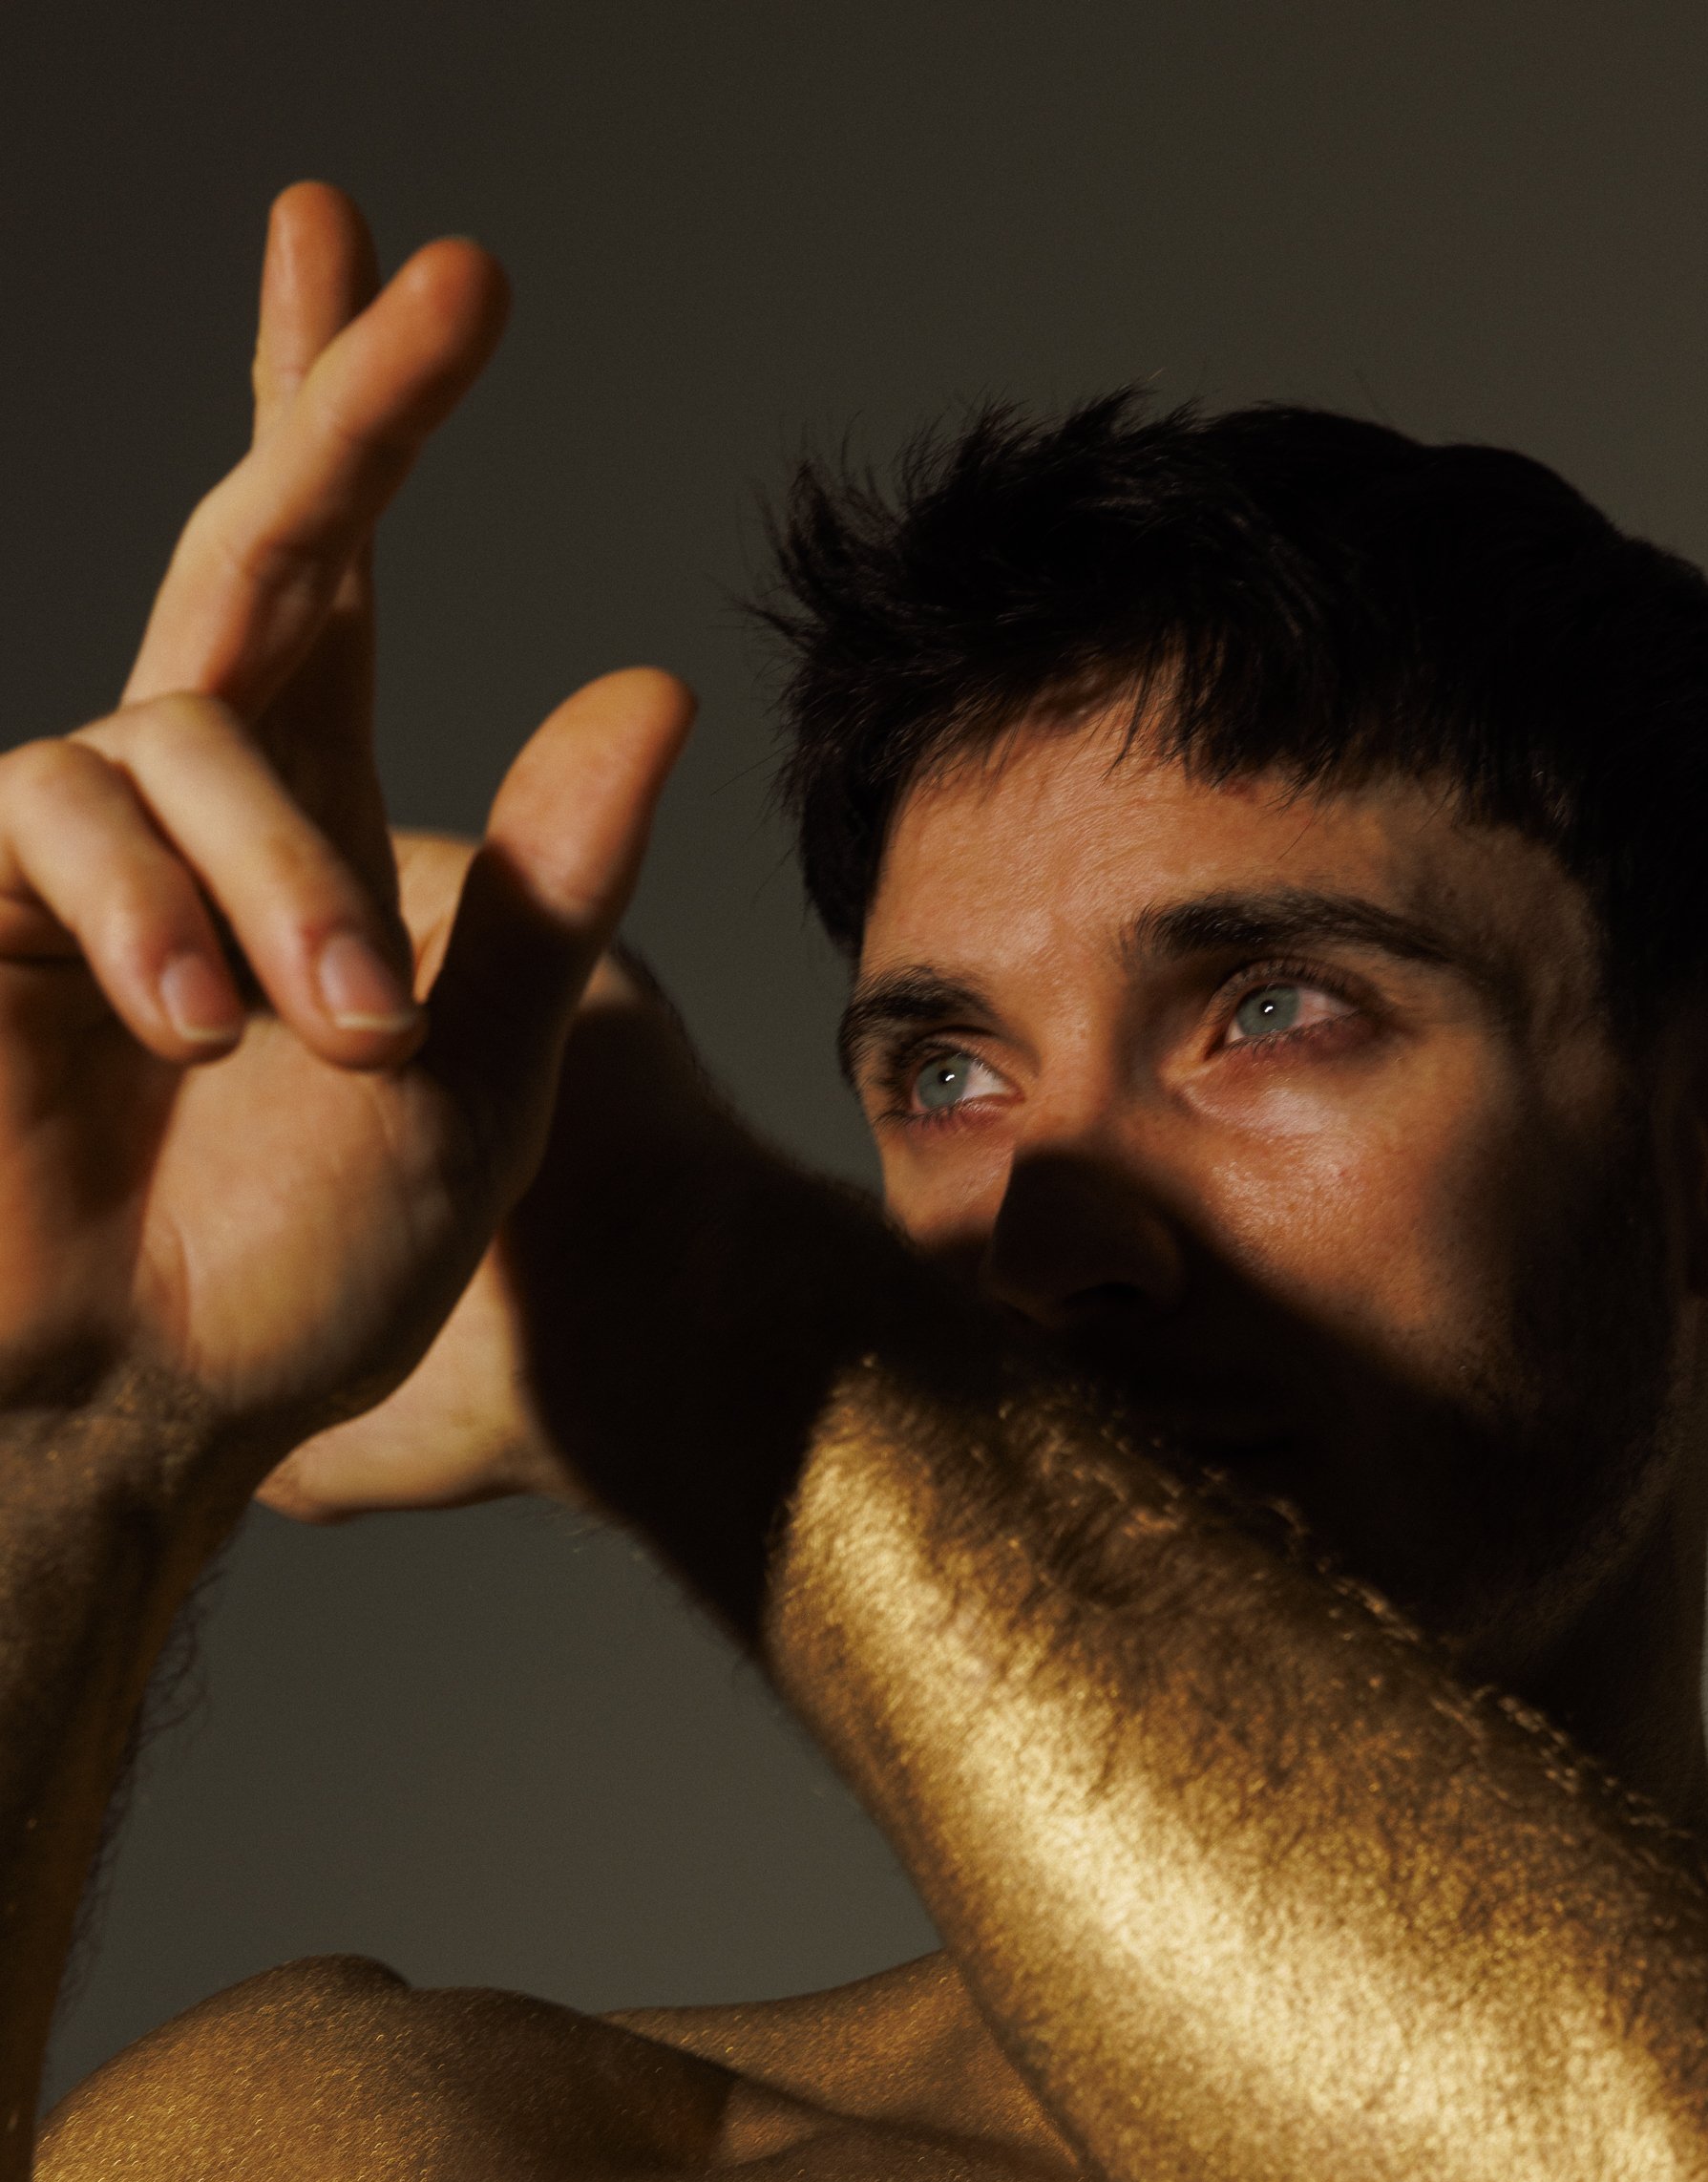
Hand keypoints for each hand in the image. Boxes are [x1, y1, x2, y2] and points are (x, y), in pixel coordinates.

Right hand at [0, 186, 691, 1494]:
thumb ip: (549, 888)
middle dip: (344, 412)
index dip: (353, 412)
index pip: (334, 582)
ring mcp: (67, 851)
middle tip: (454, 288)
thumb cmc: (310, 1273)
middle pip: (252, 551)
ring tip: (327, 1029)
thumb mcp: (475, 1075)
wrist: (147, 1405)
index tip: (414, 255)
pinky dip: (136, 903)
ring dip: (262, 871)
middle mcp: (187, 806)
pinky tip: (178, 1020)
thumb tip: (651, 684)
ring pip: (162, 731)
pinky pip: (37, 812)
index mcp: (315, 827)